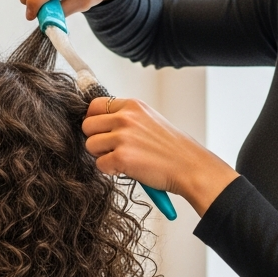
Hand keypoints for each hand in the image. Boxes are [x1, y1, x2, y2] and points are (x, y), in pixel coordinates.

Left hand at [82, 96, 239, 215]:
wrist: (190, 166)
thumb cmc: (172, 148)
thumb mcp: (149, 120)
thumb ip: (125, 117)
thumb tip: (99, 122)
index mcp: (132, 105)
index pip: (95, 105)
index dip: (94, 119)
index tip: (100, 130)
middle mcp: (125, 118)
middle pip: (87, 125)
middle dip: (95, 139)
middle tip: (111, 148)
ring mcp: (122, 137)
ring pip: (90, 145)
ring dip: (102, 156)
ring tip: (122, 159)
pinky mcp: (121, 157)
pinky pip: (99, 164)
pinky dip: (111, 170)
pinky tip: (127, 169)